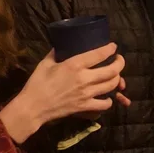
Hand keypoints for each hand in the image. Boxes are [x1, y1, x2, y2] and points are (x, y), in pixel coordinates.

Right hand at [0, 45, 124, 142]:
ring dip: (117, 79)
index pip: (99, 54)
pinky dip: (109, 100)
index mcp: (74, 65)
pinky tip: (106, 96)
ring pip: (111, 86)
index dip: (110, 49)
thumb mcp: (46, 63)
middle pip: (112, 71)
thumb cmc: (37, 83)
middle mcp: (84, 79)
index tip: (113, 46)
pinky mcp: (85, 107)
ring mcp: (87, 94)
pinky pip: (105, 104)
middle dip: (120, 63)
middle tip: (118, 60)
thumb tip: (63, 45)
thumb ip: (57, 52)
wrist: (33, 107)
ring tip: (115, 75)